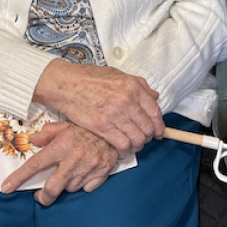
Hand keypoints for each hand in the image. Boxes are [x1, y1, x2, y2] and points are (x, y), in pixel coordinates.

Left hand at [0, 122, 117, 205]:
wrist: (117, 126)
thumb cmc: (87, 126)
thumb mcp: (65, 124)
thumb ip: (47, 133)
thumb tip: (31, 140)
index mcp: (61, 146)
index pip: (35, 165)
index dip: (19, 178)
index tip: (6, 188)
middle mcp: (73, 159)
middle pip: (53, 188)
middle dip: (44, 196)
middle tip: (41, 196)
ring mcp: (88, 168)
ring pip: (70, 188)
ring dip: (66, 184)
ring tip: (69, 172)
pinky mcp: (101, 174)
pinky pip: (86, 187)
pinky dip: (82, 183)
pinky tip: (83, 173)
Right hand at [34, 59, 163, 153]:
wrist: (67, 85)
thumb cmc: (90, 78)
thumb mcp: (118, 75)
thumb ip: (139, 85)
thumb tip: (154, 96)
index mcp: (133, 86)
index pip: (155, 111)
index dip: (159, 125)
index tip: (158, 131)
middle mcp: (127, 100)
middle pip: (148, 127)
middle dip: (149, 137)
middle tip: (144, 139)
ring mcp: (115, 114)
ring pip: (137, 138)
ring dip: (138, 145)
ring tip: (133, 145)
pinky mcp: (103, 127)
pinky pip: (122, 145)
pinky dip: (125, 151)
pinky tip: (122, 149)